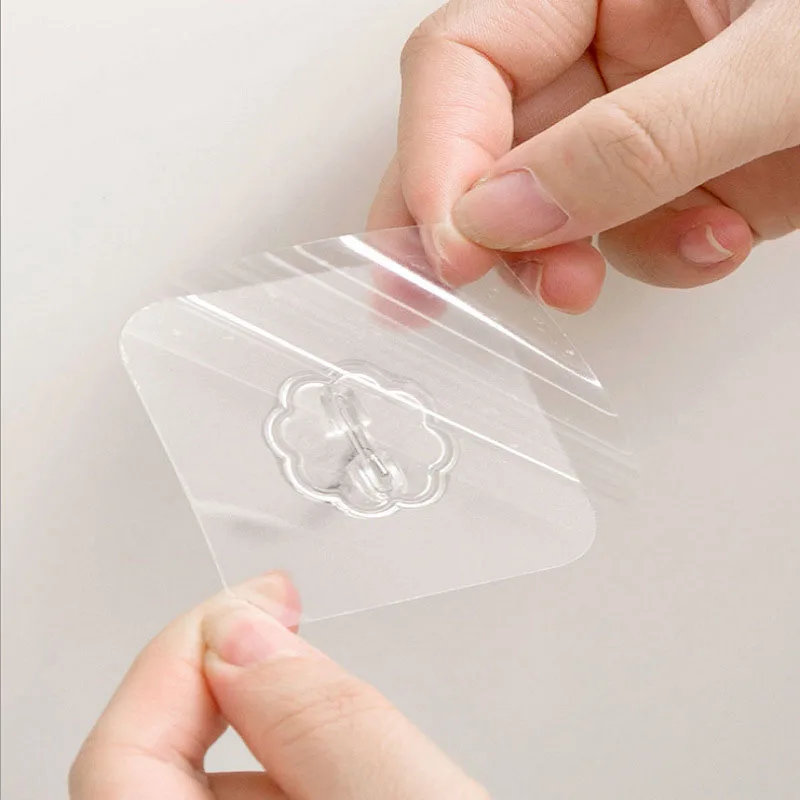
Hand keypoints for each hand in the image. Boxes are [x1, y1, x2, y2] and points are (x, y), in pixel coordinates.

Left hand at [70, 573, 486, 798]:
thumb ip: (328, 722)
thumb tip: (244, 632)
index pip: (120, 753)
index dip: (185, 651)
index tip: (259, 597)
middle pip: (159, 758)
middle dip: (231, 673)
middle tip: (288, 616)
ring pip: (215, 781)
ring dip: (272, 722)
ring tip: (352, 705)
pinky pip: (256, 793)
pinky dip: (290, 758)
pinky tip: (343, 755)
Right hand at [370, 0, 799, 312]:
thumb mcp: (781, 63)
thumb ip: (635, 141)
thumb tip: (501, 216)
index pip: (464, 63)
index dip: (437, 159)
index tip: (442, 251)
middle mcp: (612, 43)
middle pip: (483, 141)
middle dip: (472, 226)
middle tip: (449, 290)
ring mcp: (647, 116)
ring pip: (551, 207)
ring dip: (571, 254)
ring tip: (599, 276)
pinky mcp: (690, 173)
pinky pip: (632, 235)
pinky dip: (660, 258)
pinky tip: (711, 243)